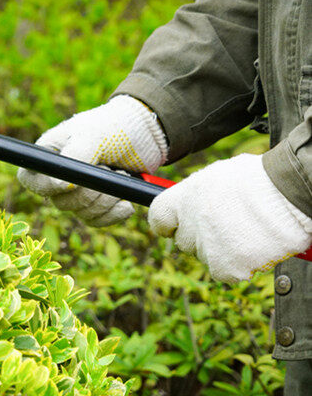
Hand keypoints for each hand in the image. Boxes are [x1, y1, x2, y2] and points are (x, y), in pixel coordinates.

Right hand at [17, 95, 167, 226]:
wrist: (146, 134)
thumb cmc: (113, 127)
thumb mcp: (93, 135)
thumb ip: (75, 156)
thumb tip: (60, 185)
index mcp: (50, 156)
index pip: (30, 180)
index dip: (45, 187)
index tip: (69, 183)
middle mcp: (60, 177)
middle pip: (61, 202)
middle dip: (89, 191)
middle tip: (108, 168)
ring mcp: (79, 193)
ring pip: (82, 213)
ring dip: (106, 200)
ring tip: (121, 174)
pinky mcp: (98, 204)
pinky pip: (97, 221)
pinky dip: (113, 214)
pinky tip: (125, 201)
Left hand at [148, 154, 311, 282]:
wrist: (289, 191)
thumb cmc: (261, 179)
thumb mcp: (219, 175)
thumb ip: (198, 194)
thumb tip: (191, 204)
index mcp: (184, 197)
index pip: (159, 217)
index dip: (167, 224)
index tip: (172, 228)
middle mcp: (190, 222)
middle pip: (185, 241)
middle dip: (202, 238)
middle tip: (228, 227)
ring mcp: (207, 245)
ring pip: (207, 257)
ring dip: (224, 250)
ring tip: (249, 231)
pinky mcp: (226, 265)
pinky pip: (226, 272)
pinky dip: (241, 265)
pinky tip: (256, 246)